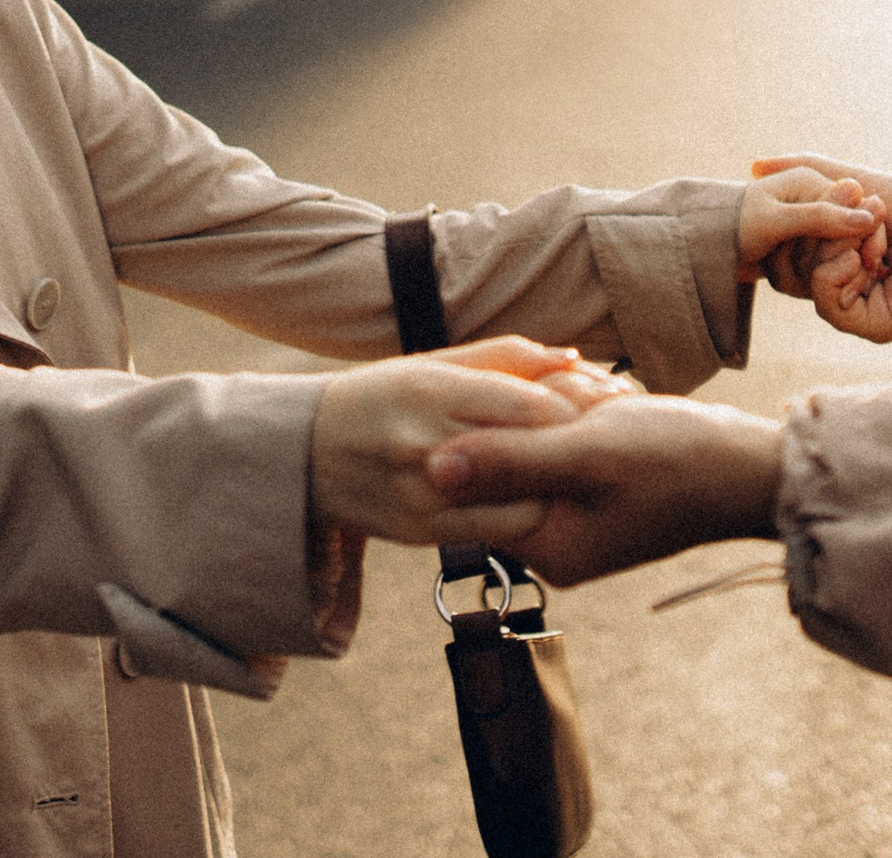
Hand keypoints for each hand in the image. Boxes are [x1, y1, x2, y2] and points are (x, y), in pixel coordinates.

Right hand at [310, 338, 586, 544]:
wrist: (303, 454)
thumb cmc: (381, 397)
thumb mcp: (433, 363)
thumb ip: (504, 358)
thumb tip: (572, 358)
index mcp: (431, 390)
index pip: (532, 407)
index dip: (574, 410)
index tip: (588, 409)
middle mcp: (426, 444)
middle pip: (533, 454)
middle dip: (571, 449)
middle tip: (588, 442)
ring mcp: (422, 495)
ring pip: (524, 504)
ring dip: (552, 489)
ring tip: (557, 473)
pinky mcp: (421, 533)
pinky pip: (499, 533)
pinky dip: (523, 515)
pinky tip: (523, 498)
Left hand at [426, 395, 785, 584]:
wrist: (753, 467)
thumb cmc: (678, 461)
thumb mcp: (586, 454)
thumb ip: (507, 462)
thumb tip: (428, 470)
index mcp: (544, 548)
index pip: (476, 488)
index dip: (502, 432)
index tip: (555, 416)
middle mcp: (552, 541)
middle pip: (505, 459)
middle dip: (548, 419)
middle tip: (599, 416)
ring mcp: (572, 514)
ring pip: (536, 438)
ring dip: (572, 410)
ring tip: (615, 411)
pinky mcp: (591, 487)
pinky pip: (564, 437)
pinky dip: (588, 414)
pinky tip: (619, 409)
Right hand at [754, 154, 891, 342]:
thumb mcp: (850, 181)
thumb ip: (805, 170)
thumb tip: (753, 167)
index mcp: (830, 258)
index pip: (786, 247)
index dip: (800, 218)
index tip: (836, 193)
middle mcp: (837, 285)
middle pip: (790, 261)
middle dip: (825, 225)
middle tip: (869, 208)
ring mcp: (850, 308)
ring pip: (806, 279)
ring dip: (840, 244)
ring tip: (878, 229)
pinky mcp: (865, 325)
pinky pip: (825, 302)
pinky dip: (840, 271)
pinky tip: (869, 257)